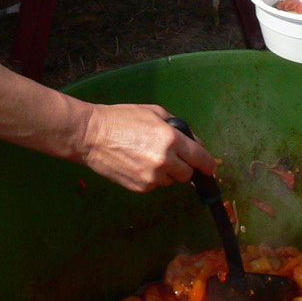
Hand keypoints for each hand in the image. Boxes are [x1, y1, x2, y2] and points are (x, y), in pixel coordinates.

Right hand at [78, 102, 213, 191]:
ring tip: (146, 156)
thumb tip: (195, 144)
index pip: (200, 158)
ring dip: (166, 172)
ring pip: (170, 181)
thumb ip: (179, 128)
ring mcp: (151, 177)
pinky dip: (150, 177)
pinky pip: (154, 185)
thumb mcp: (155, 113)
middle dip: (183, 166)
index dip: (208, 165)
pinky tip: (136, 163)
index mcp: (171, 139)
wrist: (91, 135)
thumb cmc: (122, 119)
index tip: (210, 168)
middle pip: (187, 174)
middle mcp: (164, 160)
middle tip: (169, 155)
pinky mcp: (139, 187)